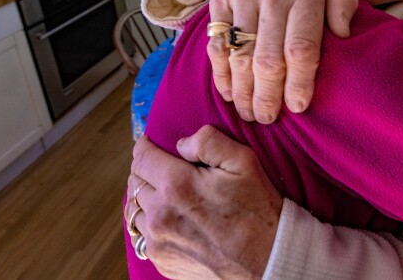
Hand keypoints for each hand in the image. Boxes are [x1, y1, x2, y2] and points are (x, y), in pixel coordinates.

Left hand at [128, 128, 282, 279]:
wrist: (267, 259)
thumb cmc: (258, 209)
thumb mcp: (244, 162)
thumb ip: (209, 142)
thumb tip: (181, 144)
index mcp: (177, 185)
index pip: (141, 158)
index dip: (144, 146)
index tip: (150, 143)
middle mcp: (160, 215)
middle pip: (134, 182)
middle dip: (146, 170)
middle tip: (164, 168)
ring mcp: (158, 241)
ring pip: (135, 209)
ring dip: (146, 198)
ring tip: (166, 194)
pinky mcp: (162, 261)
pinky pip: (143, 235)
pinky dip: (152, 223)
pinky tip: (172, 219)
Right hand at [209, 0, 356, 122]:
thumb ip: (343, 5)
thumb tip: (344, 35)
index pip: (302, 46)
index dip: (299, 81)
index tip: (298, 107)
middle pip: (268, 57)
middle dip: (268, 95)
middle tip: (268, 119)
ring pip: (240, 54)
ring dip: (243, 91)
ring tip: (249, 113)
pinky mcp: (218, 0)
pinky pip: (216, 44)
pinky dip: (221, 74)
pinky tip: (228, 93)